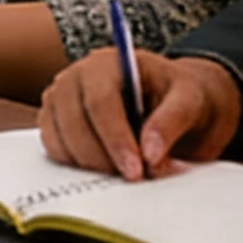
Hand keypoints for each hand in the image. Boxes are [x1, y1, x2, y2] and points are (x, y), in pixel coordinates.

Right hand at [40, 44, 236, 182]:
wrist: (170, 102)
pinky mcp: (53, 123)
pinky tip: (109, 166)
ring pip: (61, 142)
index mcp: (105, 64)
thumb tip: (150, 155)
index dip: (116, 139)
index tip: (136, 170)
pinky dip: (80, 167)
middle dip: (104, 159)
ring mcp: (58, 101)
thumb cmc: (178, 94)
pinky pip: (56, 152)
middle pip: (75, 125)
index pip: (100, 102)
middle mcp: (74, 78)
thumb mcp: (189, 100)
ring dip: (93, 166)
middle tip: (135, 178)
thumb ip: (171, 122)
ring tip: (128, 170)